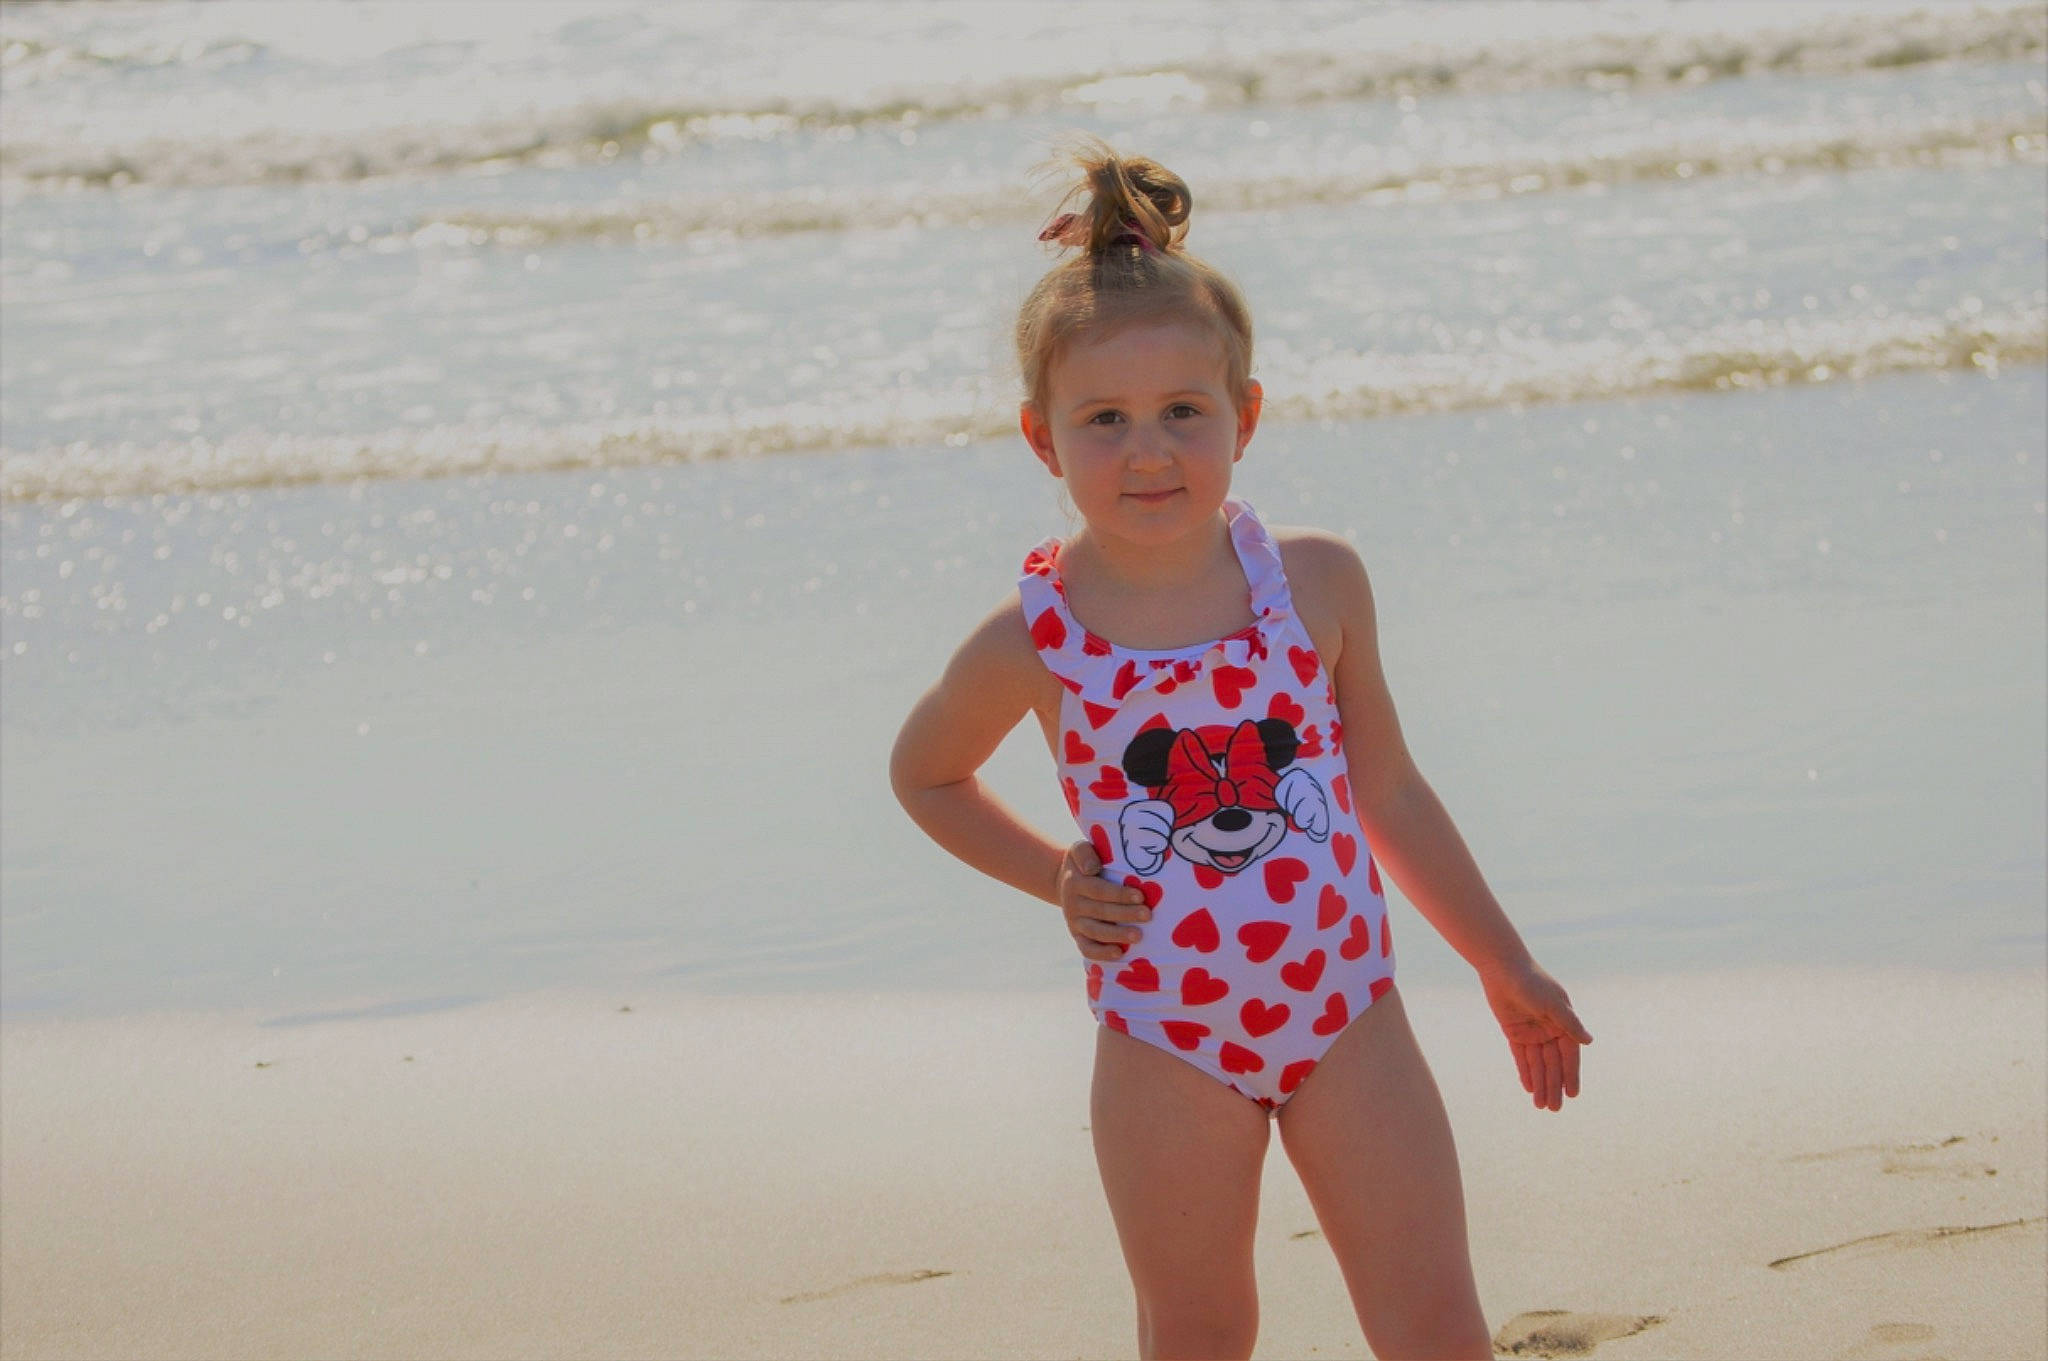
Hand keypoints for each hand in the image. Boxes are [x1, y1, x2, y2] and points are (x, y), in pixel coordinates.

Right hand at [1055, 839, 1149, 962]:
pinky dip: (1101, 953)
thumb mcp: (1080, 850)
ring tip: (1139, 936)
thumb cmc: (1084, 862)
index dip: (1119, 894)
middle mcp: (1073, 904)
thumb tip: (1092, 869)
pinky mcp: (1077, 936)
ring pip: (1095, 932)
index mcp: (1076, 883)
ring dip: (1117, 936)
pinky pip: (1087, 948)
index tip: (1140, 896)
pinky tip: (1119, 953)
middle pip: (1101, 912)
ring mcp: (1075, 922)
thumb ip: (1084, 853)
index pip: (1099, 890)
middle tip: (1148, 915)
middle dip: (1125, 914)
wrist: (1065, 879)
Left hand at [1478, 958, 1591, 1111]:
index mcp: (1563, 1023)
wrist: (1503, 968)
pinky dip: (1525, 1072)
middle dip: (1554, 1085)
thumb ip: (1569, 1023)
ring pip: (1538, 1064)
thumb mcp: (1552, 1003)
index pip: (1569, 1055)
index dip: (1571, 1075)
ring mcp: (1532, 1032)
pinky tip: (1528, 1088)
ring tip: (1541, 1105)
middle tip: (1554, 1108)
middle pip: (1553, 1064)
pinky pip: (1521, 1057)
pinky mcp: (1514, 1032)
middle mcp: (1550, 1029)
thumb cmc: (1531, 982)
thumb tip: (1589, 1041)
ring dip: (1540, 1083)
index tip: (1573, 1094)